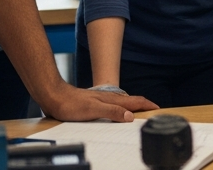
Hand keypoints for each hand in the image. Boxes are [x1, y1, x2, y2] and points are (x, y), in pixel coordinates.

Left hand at [39, 81, 158, 121]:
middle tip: (153, 110)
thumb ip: (113, 112)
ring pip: (122, 102)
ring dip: (133, 106)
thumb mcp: (94, 110)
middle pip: (131, 100)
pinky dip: (121, 108)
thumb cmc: (71, 103)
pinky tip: (117, 112)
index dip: (147, 104)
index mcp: (112, 99)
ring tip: (139, 111)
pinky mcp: (94, 104)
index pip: (135, 101)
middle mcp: (109, 98)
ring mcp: (102, 100)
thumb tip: (131, 116)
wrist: (54, 96)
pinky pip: (114, 105)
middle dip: (143, 104)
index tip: (158, 108)